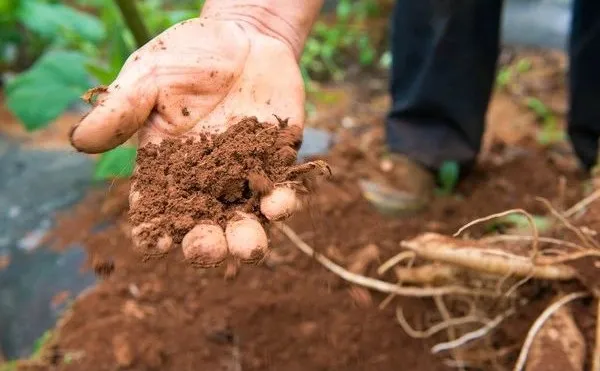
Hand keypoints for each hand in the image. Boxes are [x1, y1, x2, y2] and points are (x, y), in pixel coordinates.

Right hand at [70, 17, 304, 265]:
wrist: (242, 37)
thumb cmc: (187, 57)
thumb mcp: (149, 77)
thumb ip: (122, 109)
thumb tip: (79, 140)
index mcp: (165, 168)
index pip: (155, 209)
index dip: (154, 230)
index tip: (156, 242)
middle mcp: (203, 182)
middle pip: (203, 227)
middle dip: (205, 246)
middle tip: (206, 248)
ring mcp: (242, 177)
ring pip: (244, 222)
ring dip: (247, 239)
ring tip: (248, 247)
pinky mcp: (276, 165)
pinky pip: (279, 193)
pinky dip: (281, 203)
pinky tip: (279, 204)